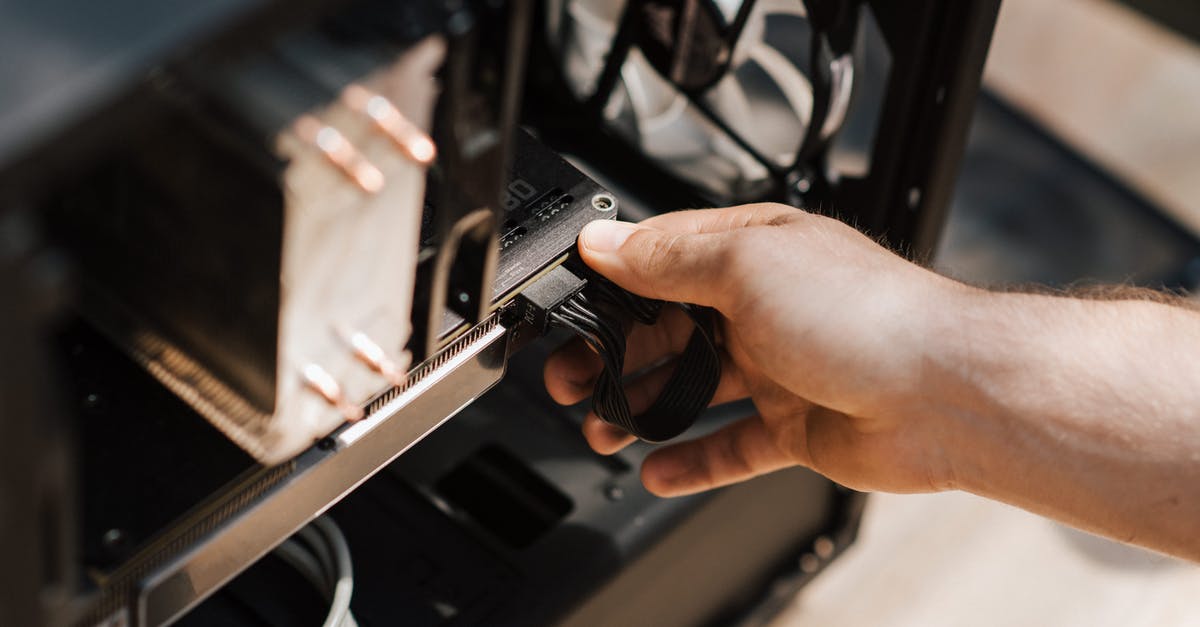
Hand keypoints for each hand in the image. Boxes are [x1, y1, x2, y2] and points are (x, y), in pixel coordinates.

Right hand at [544, 203, 971, 496]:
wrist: (945, 393)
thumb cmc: (866, 314)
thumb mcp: (747, 264)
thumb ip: (668, 258)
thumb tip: (605, 241)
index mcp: (749, 251)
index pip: (658, 260)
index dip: (608, 285)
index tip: (566, 310)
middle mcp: (761, 306)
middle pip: (666, 331)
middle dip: (613, 356)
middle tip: (572, 381)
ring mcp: (779, 368)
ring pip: (692, 390)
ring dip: (642, 409)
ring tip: (602, 430)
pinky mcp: (796, 425)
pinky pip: (730, 446)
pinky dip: (692, 461)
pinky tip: (656, 471)